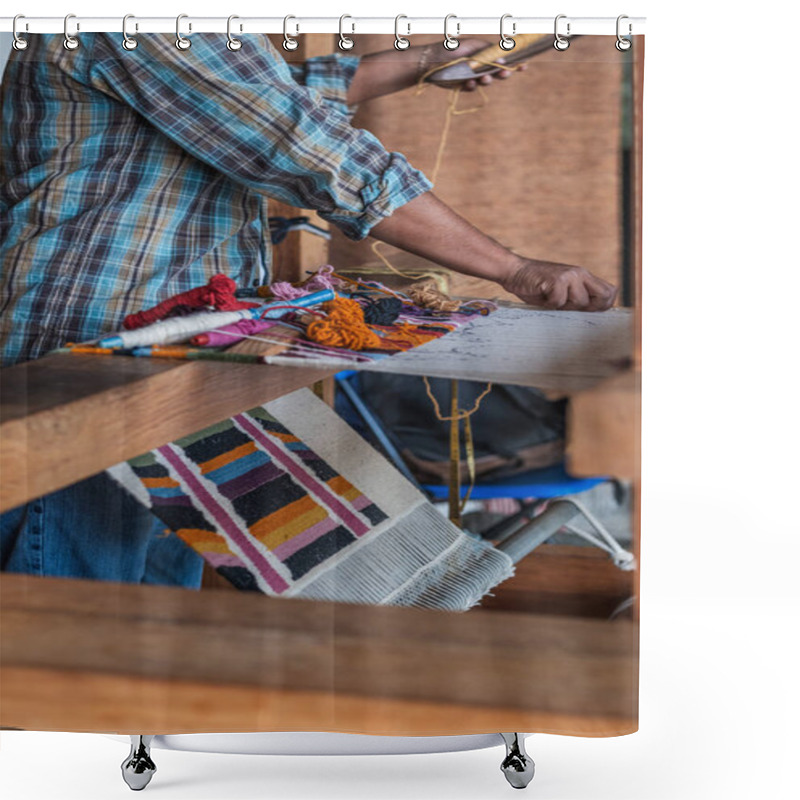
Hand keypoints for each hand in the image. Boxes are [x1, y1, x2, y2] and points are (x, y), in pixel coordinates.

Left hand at [426, 38, 526, 91]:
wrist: (432, 61)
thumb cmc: (451, 49)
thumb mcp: (471, 46)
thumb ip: (486, 52)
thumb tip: (501, 58)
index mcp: (485, 54)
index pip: (502, 58)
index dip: (513, 63)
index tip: (523, 65)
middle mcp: (481, 66)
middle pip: (497, 72)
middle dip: (502, 73)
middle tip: (504, 73)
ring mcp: (473, 76)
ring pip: (486, 81)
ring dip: (487, 80)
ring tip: (484, 77)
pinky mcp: (464, 85)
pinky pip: (473, 88)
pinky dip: (473, 86)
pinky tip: (470, 83)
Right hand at [501, 258, 617, 310]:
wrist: (514, 271)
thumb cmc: (537, 287)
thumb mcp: (562, 292)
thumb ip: (578, 299)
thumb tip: (595, 315)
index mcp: (584, 276)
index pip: (610, 292)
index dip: (603, 306)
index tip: (586, 311)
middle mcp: (580, 273)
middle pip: (603, 298)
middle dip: (587, 308)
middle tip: (567, 305)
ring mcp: (570, 276)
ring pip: (580, 302)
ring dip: (563, 307)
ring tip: (550, 298)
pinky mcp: (557, 280)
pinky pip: (559, 302)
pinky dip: (548, 304)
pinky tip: (541, 296)